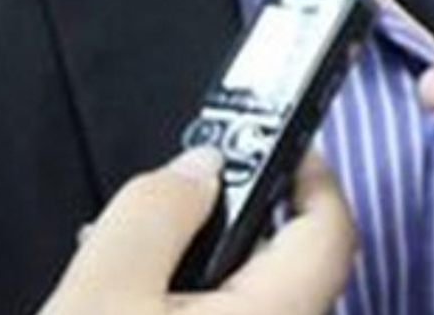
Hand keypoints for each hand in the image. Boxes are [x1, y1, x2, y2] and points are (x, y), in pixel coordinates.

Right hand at [39, 146, 355, 314]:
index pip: (331, 230)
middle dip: (234, 229)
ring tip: (124, 274)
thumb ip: (157, 210)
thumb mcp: (102, 292)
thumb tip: (205, 168)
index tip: (274, 141)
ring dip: (200, 282)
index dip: (311, 174)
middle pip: (286, 272)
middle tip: (171, 210)